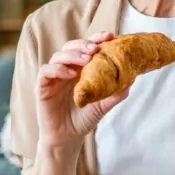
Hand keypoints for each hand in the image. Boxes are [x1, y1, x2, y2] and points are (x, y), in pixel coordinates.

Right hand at [36, 33, 128, 148]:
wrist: (68, 138)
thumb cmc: (84, 119)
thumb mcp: (103, 106)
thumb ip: (115, 94)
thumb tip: (132, 80)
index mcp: (81, 69)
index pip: (87, 48)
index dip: (97, 38)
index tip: (110, 36)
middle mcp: (66, 68)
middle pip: (71, 46)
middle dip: (84, 44)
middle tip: (96, 48)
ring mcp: (54, 76)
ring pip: (58, 55)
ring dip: (72, 54)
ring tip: (86, 59)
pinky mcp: (42, 86)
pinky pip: (46, 71)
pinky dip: (57, 69)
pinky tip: (70, 74)